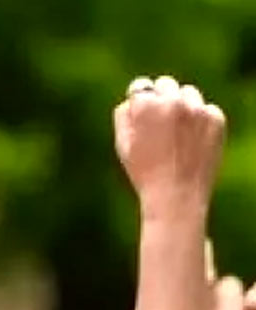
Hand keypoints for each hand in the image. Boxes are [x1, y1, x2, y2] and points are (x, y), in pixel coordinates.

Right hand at [114, 75, 224, 217]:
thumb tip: (131, 100)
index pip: (140, 86)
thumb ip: (123, 117)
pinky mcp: (216, 118)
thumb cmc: (144, 173)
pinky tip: (191, 144)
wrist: (176, 196)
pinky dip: (199, 122)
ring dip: (181, 108)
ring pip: (187, 94)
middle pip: (165, 85)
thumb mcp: (122, 146)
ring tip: (176, 137)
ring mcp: (197, 108)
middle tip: (158, 127)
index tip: (141, 116)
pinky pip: (205, 110)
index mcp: (146, 106)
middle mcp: (173, 101)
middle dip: (161, 100)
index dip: (139, 103)